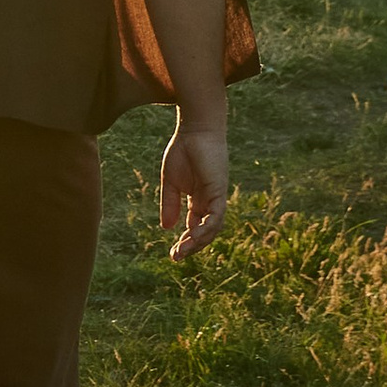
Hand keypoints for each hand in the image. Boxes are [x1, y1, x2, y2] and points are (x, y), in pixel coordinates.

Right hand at [158, 114, 228, 257]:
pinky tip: (193, 236)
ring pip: (212, 228)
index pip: (194, 228)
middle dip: (191, 247)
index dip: (185, 241)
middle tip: (176, 257)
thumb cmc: (183, 150)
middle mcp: (210, 202)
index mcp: (198, 200)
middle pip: (204, 232)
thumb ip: (170, 204)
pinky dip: (206, 228)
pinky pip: (216, 216)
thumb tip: (166, 228)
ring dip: (198, 242)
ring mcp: (216, 198)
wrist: (195, 129)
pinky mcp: (219, 191)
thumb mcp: (170, 181)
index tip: (172, 253)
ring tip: (182, 250)